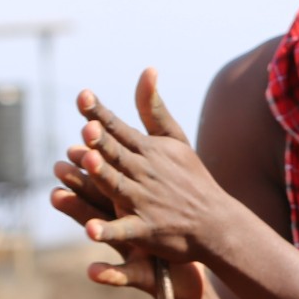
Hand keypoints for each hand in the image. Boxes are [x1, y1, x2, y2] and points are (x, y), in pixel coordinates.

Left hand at [59, 68, 239, 262]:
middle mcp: (144, 173)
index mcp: (148, 150)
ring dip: (105, 176)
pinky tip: (90, 231)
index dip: (99, 113)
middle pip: (118, 155)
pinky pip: (124, 231)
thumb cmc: (190, 178)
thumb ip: (154, 108)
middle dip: (103, 141)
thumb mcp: (175, 139)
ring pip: (118, 187)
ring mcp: (144, 202)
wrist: (215, 223)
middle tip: (87, 127)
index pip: (118, 127)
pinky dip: (109, 231)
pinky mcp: (145, 231)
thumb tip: (148, 68)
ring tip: (90, 163)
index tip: (82, 95)